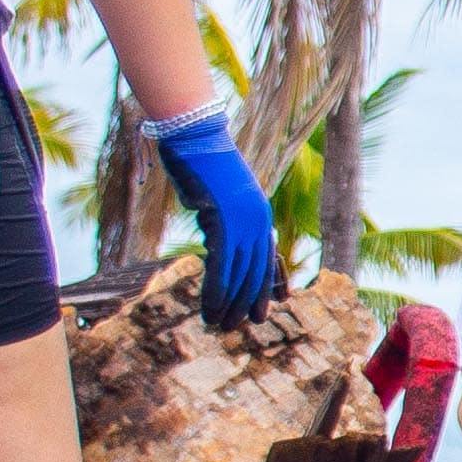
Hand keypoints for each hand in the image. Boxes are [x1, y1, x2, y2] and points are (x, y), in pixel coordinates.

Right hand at [145, 95, 281, 324]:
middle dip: (248, 303)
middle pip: (256, 272)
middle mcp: (258, 220)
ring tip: (221, 325)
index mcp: (259, 214)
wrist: (194, 134)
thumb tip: (218, 239)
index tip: (264, 311)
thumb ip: (224, 220)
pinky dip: (216, 293)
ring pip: (240, 275)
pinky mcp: (223, 222)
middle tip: (239, 327)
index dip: (265, 288)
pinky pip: (222, 267)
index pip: (266, 259)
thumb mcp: (220, 196)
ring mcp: (243, 222)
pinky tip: (210, 310)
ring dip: (230, 304)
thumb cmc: (201, 161)